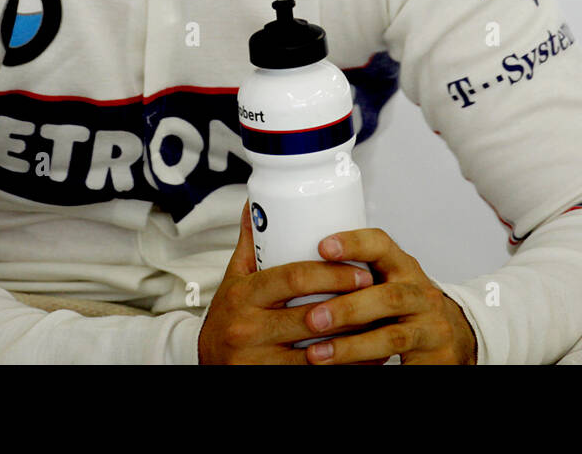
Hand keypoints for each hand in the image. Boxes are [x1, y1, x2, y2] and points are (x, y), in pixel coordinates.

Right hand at [198, 200, 380, 363]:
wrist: (204, 362)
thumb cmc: (227, 317)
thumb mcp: (233, 278)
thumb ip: (249, 241)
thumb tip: (256, 202)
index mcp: (243, 295)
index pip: (293, 277)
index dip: (331, 274)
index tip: (361, 272)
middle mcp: (248, 328)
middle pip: (311, 315)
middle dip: (350, 306)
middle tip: (376, 296)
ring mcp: (259, 360)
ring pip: (318, 351)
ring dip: (352, 339)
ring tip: (377, 324)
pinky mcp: (269, 380)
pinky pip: (314, 376)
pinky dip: (341, 366)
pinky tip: (362, 357)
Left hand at [302, 227, 477, 364]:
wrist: (449, 335)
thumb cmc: (401, 306)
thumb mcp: (385, 281)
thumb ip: (354, 275)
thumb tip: (295, 271)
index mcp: (403, 266)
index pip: (382, 245)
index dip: (354, 243)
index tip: (322, 247)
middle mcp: (420, 293)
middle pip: (388, 296)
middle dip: (347, 308)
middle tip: (312, 318)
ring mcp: (430, 326)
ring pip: (393, 336)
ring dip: (351, 345)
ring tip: (316, 354)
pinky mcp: (433, 356)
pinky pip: (398, 360)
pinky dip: (367, 364)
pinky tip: (341, 369)